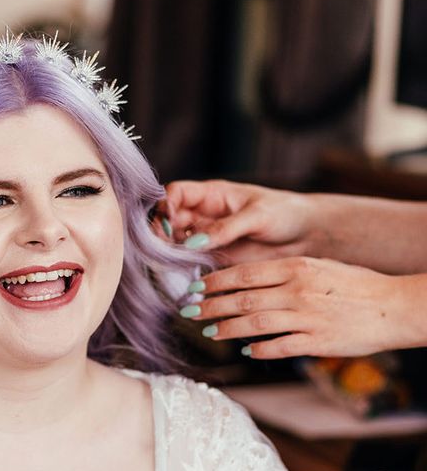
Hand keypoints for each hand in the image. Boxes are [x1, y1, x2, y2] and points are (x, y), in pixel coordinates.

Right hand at [158, 180, 316, 263]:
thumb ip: (225, 228)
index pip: (176, 193)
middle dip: (161, 232)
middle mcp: (204, 214)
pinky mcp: (215, 258)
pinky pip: (191, 262)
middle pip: (169, 218)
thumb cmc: (285, 214)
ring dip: (169, 252)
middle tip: (163, 248)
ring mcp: (208, 237)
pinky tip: (184, 277)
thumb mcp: (256, 216)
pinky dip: (183, 269)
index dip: (166, 205)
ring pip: (175, 242)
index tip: (169, 222)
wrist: (308, 236)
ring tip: (170, 265)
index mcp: (212, 194)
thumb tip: (193, 242)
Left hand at [180, 257, 423, 357]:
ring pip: (254, 323)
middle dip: (211, 305)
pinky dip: (258, 348)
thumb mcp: (317, 266)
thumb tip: (248, 282)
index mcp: (295, 268)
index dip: (216, 281)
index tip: (196, 286)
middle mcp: (296, 291)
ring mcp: (306, 317)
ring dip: (226, 328)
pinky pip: (279, 347)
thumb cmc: (355, 283)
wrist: (394, 306)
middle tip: (189, 310)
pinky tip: (245, 350)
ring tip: (208, 331)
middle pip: (242, 298)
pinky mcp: (317, 342)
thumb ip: (284, 273)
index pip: (244, 273)